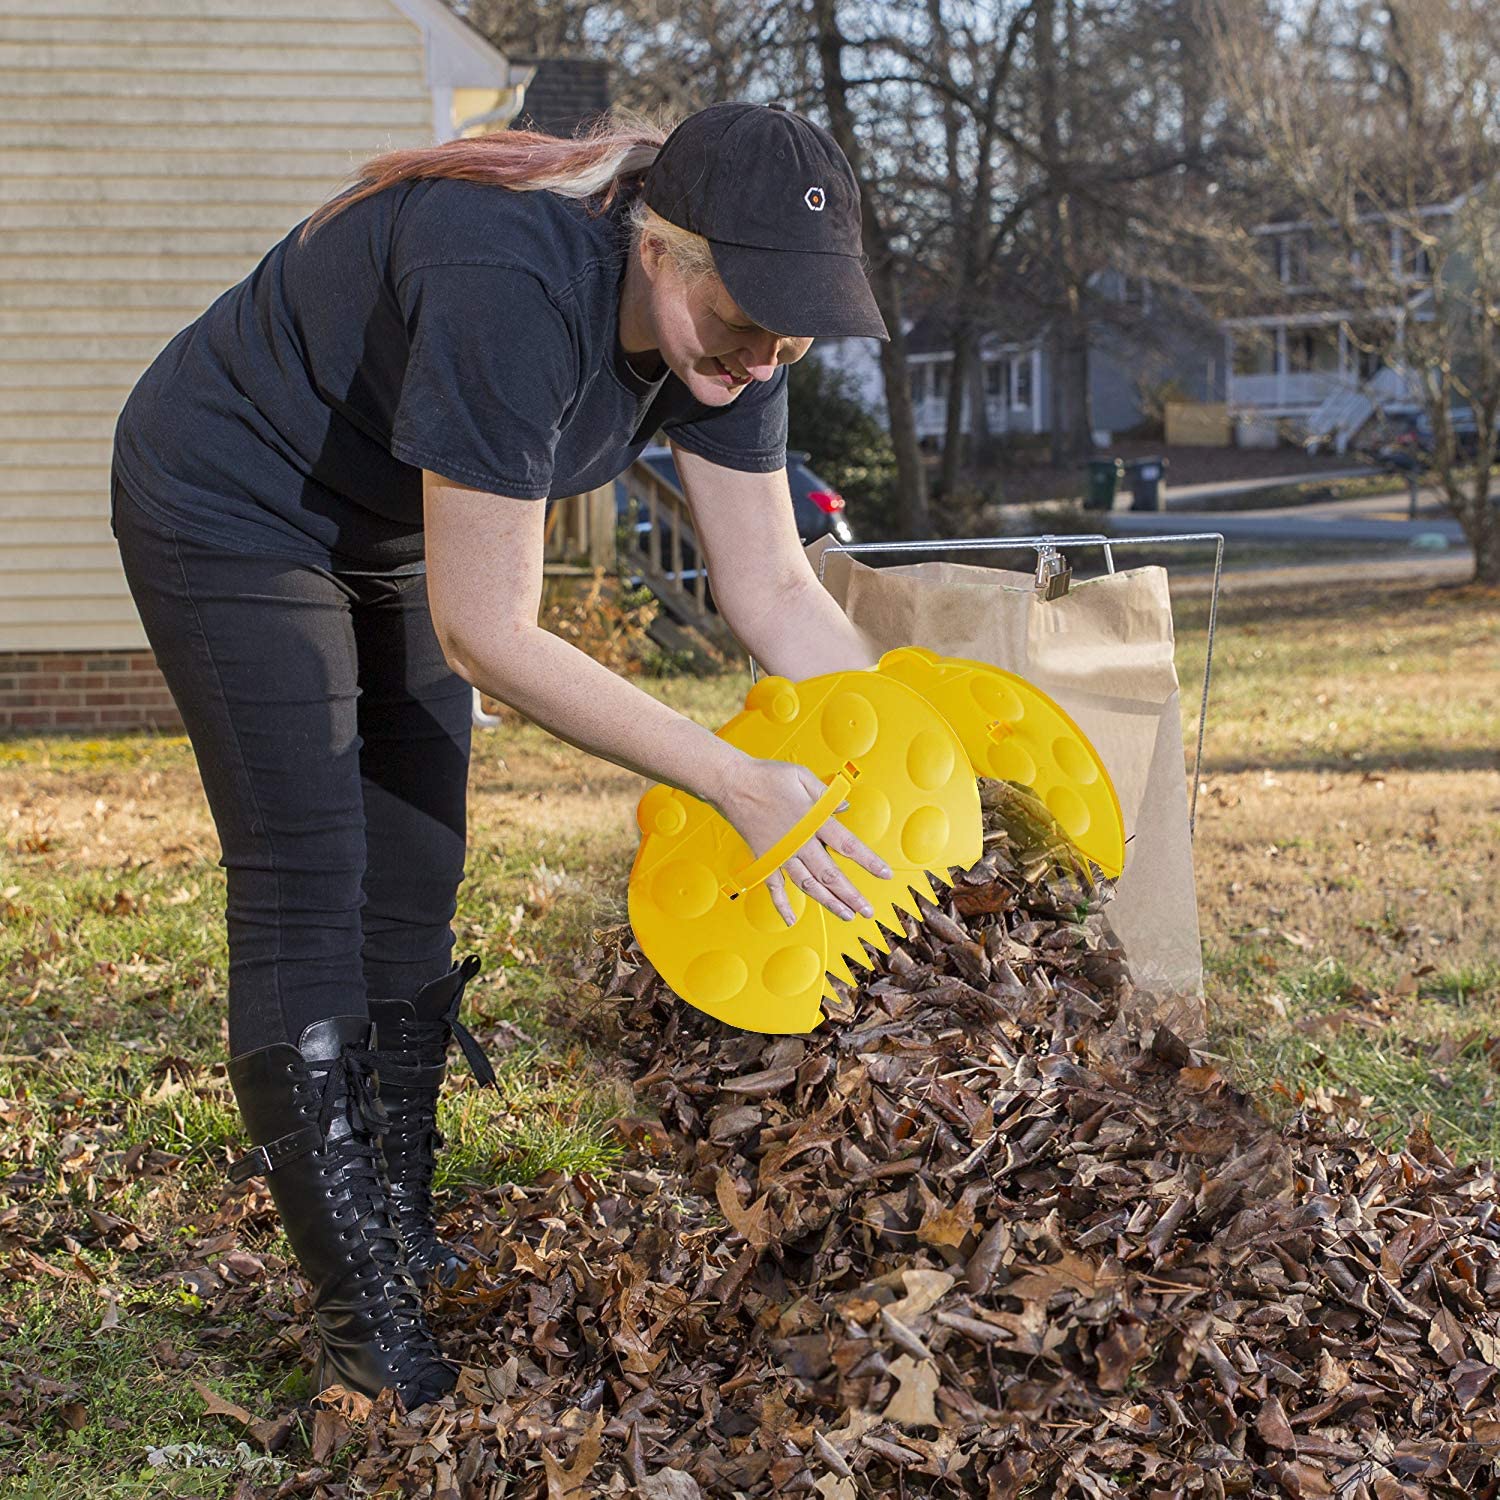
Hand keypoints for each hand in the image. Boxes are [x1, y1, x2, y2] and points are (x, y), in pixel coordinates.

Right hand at [711, 757, 892, 927]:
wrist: (731, 782)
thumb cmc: (768, 776)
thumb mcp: (802, 776)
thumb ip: (826, 794)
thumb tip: (844, 808)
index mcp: (813, 820)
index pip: (847, 845)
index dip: (868, 861)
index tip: (885, 874)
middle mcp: (799, 841)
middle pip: (830, 874)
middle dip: (851, 894)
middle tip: (867, 910)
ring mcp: (781, 853)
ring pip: (808, 884)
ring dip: (828, 902)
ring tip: (845, 915)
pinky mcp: (764, 857)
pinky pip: (774, 886)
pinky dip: (781, 903)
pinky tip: (791, 918)